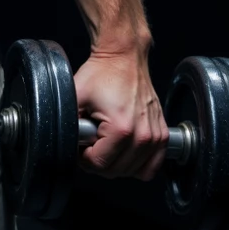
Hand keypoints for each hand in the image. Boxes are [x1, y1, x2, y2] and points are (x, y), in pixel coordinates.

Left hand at [73, 46, 167, 181]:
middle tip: (92, 142)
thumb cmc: (102, 73)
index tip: (82, 144)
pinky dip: (138, 165)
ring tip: (107, 144)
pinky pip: (152, 166)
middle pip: (116, 171)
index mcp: (122, 129)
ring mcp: (156, 136)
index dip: (84, 157)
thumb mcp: (75, 97)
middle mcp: (143, 136)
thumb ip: (69, 124)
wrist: (124, 57)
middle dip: (99, 161)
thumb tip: (66, 144)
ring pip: (133, 171)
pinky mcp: (162, 134)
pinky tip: (125, 152)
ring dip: (117, 163)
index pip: (99, 164)